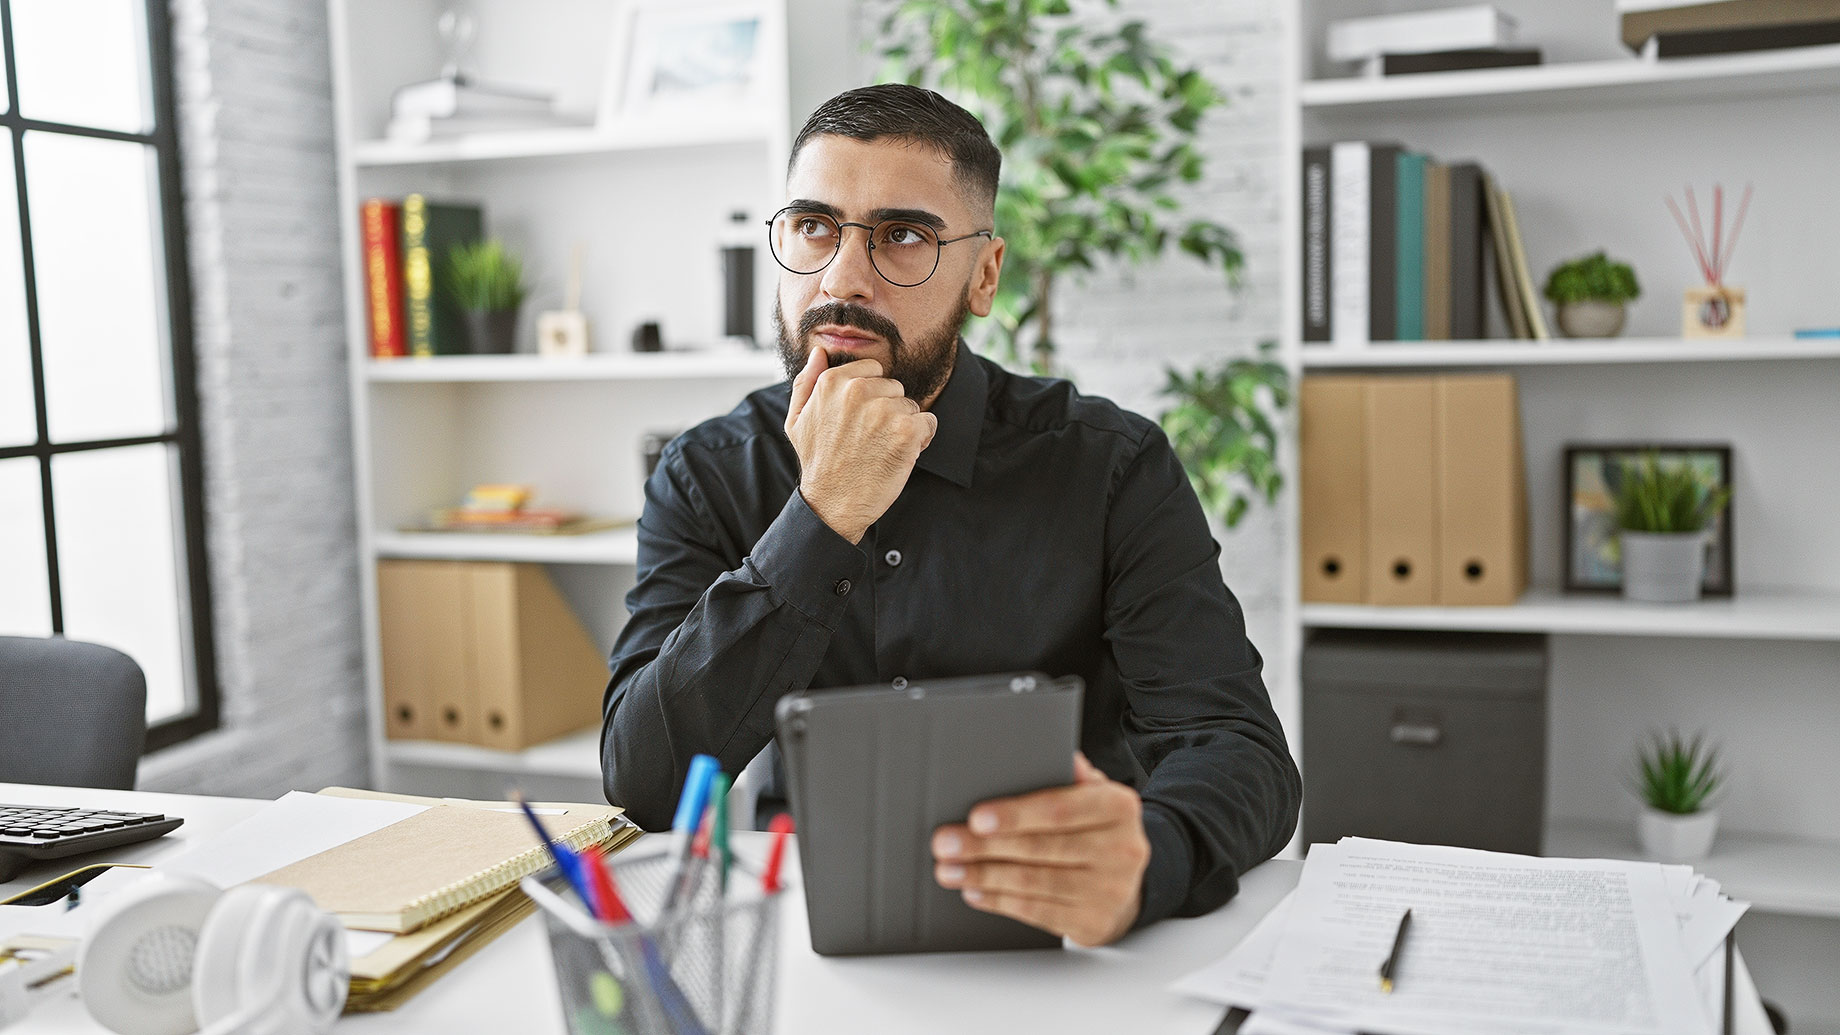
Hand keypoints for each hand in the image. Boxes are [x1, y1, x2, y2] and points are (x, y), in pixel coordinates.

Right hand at [784, 347, 936, 543]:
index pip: (873, 370)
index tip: (861, 419)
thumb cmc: (818, 463)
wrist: (833, 505)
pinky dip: (921, 440)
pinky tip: (900, 455)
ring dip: (903, 426)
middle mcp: (857, 391)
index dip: (872, 395)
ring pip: (911, 406)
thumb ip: (807, 382)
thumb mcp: (797, 420)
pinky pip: (928, 423)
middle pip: (894, 387)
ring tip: (882, 449)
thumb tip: (820, 353)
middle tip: (871, 438)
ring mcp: (883, 410)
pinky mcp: (905, 431)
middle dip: (888, 410)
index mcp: (832, 383)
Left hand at [932, 753, 1150, 946]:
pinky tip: (975, 891)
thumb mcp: (1095, 796)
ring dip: (983, 875)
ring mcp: (1109, 890)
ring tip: (949, 869)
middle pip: (1040, 847)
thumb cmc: (1099, 832)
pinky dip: (999, 901)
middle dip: (984, 846)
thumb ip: (1073, 777)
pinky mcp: (1093, 922)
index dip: (1015, 815)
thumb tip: (1056, 754)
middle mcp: (1120, 850)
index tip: (976, 818)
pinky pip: (1037, 912)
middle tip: (946, 843)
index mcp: (1119, 808)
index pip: (1059, 810)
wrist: (1129, 887)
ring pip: (1033, 882)